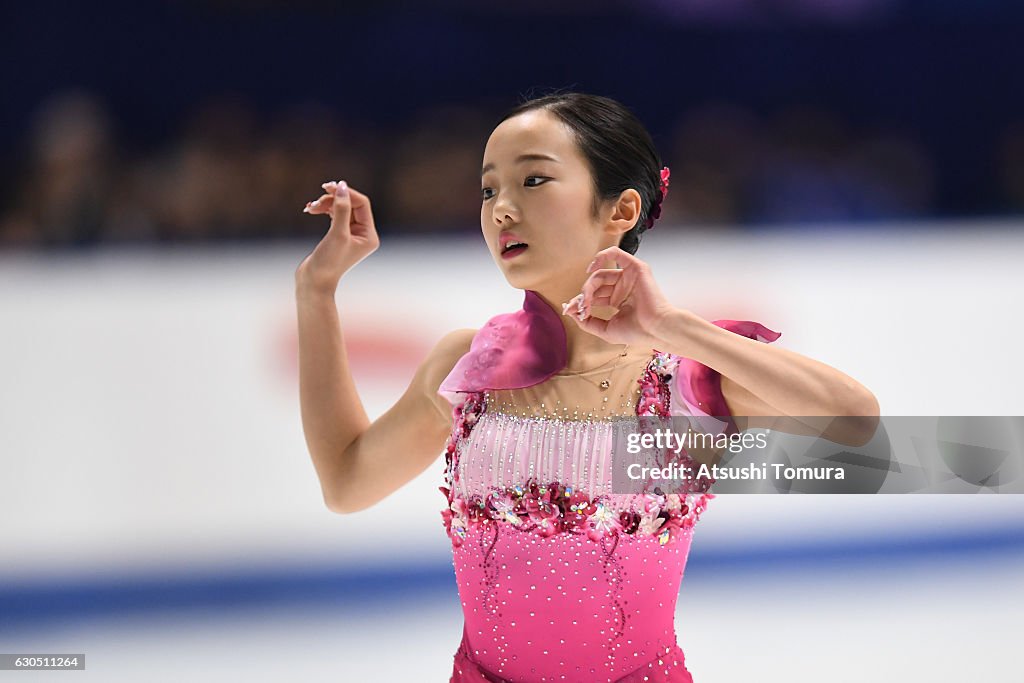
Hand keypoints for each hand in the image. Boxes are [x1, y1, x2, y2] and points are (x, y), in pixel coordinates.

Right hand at [296, 180, 379, 291]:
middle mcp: (363, 235)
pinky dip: (322, 210)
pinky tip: (310, 209)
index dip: (346, 193)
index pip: (362, 204)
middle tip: (316, 200)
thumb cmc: (328, 262)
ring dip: (325, 204)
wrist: (313, 282)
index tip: (328, 187)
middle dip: (333, 199)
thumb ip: (341, 209)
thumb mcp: (337, 233)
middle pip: (351, 205)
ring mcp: (350, 235)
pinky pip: (333, 215)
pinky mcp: (337, 236)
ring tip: (311, 207)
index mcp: (369, 235)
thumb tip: (342, 187)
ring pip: (340, 209)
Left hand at [562, 246, 676, 346]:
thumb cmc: (637, 332)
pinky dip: (602, 256)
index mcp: (618, 301)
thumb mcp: (605, 329)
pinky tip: (591, 268)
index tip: (571, 310)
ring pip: (601, 273)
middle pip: (595, 284)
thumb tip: (571, 312)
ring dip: (589, 286)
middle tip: (579, 306)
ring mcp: (628, 277)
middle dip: (584, 294)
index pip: (594, 296)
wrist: (656, 328)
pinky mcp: (635, 268)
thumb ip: (587, 322)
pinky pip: (616, 254)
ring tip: (586, 299)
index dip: (581, 301)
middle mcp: (622, 288)